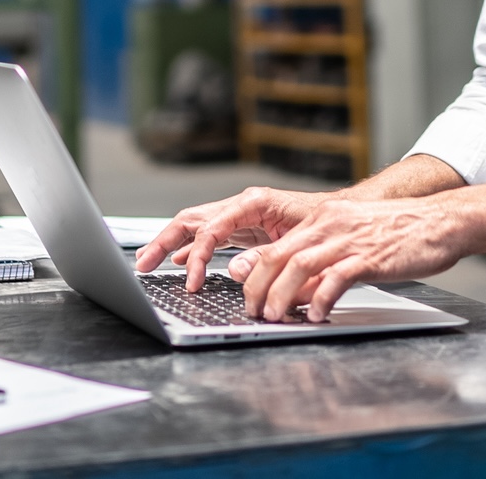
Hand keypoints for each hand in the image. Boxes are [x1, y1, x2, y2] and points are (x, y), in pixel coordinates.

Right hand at [134, 187, 331, 290]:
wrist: (343, 217)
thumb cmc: (325, 223)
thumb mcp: (298, 241)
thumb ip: (265, 256)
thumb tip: (233, 271)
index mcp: (253, 203)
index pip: (211, 228)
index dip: (197, 256)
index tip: (191, 282)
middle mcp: (242, 205)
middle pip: (192, 219)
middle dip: (164, 241)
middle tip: (142, 265)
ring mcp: (240, 216)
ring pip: (195, 226)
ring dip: (169, 243)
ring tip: (147, 261)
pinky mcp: (243, 228)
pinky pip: (208, 235)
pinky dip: (190, 248)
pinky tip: (178, 261)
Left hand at [233, 195, 464, 321]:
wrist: (440, 221)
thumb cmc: (400, 233)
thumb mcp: (353, 239)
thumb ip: (324, 261)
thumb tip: (296, 291)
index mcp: (325, 218)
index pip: (277, 246)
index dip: (256, 274)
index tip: (249, 297)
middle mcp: (331, 224)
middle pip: (280, 256)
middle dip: (260, 288)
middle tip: (256, 313)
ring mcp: (350, 239)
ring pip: (299, 266)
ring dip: (282, 295)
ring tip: (277, 317)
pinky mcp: (370, 256)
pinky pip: (336, 278)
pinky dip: (321, 298)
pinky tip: (318, 315)